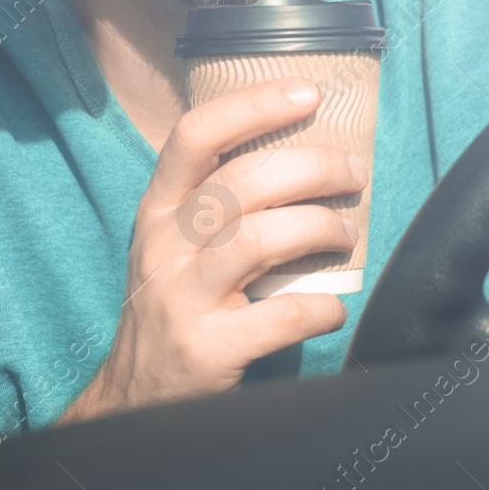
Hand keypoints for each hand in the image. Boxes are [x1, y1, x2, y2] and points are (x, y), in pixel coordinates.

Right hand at [58, 78, 362, 422]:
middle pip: (242, 182)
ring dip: (318, 227)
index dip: (254, 105)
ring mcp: (181, 297)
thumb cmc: (175, 303)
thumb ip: (219, 202)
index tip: (308, 92)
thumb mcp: (175, 243)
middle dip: (312, 168)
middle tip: (354, 172)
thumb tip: (306, 155)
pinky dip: (319, 307)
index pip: (196, 135)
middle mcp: (162, 245)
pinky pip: (279, 316)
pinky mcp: (206, 347)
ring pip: (258, 239)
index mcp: (157, 209)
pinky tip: (335, 307)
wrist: (134, 397)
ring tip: (348, 232)